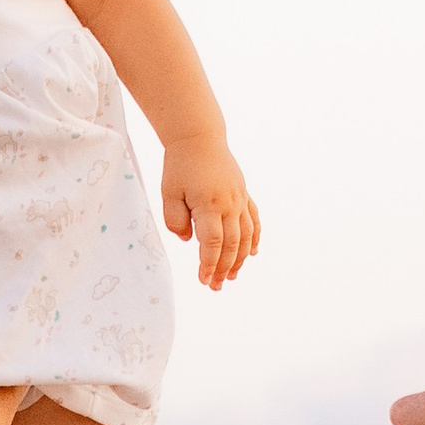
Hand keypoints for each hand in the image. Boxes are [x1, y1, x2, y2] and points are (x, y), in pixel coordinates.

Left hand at [162, 137, 261, 290]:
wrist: (200, 138)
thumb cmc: (180, 165)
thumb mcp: (169, 193)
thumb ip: (175, 219)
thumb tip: (187, 240)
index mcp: (209, 205)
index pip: (212, 243)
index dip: (209, 264)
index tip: (203, 280)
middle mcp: (229, 204)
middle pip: (231, 245)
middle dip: (223, 268)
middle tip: (215, 286)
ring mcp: (239, 199)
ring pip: (246, 236)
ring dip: (240, 259)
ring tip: (231, 276)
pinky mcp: (243, 194)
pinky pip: (254, 221)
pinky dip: (254, 239)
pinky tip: (252, 254)